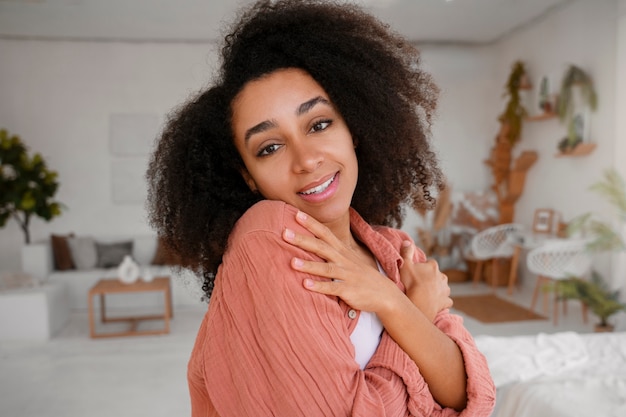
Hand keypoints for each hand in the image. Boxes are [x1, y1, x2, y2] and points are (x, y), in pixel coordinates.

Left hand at [282, 211, 401, 312]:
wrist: (385, 294)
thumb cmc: (361, 276)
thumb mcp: (348, 259)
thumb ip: (332, 251)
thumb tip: (312, 242)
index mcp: (342, 251)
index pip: (325, 233)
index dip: (311, 224)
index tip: (295, 214)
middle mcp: (343, 260)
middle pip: (321, 247)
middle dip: (303, 239)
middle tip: (284, 233)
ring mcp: (347, 274)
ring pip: (326, 268)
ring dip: (308, 265)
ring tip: (292, 262)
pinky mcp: (349, 290)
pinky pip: (332, 288)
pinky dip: (319, 286)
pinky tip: (305, 285)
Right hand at [399, 241, 451, 320]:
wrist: (419, 303)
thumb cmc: (411, 284)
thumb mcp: (405, 265)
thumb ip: (406, 252)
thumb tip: (407, 241)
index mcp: (433, 266)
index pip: (430, 263)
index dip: (423, 267)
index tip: (417, 272)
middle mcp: (442, 276)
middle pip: (437, 275)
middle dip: (431, 278)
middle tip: (420, 283)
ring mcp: (445, 289)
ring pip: (443, 287)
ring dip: (437, 289)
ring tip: (427, 294)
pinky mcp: (446, 301)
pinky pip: (446, 300)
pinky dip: (442, 301)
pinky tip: (435, 303)